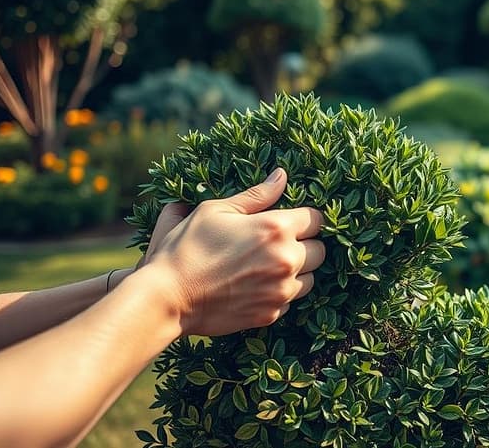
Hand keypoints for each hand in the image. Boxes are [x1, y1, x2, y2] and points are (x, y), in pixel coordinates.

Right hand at [142, 168, 324, 335]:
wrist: (168, 298)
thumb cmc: (187, 248)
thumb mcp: (217, 210)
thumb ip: (256, 195)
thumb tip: (281, 175)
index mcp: (276, 229)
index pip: (317, 219)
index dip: (305, 218)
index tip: (291, 221)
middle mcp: (286, 260)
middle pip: (320, 251)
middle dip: (304, 245)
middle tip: (277, 244)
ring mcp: (281, 291)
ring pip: (309, 278)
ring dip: (296, 271)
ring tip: (266, 266)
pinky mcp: (272, 314)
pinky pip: (290, 301)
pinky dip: (279, 293)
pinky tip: (255, 286)